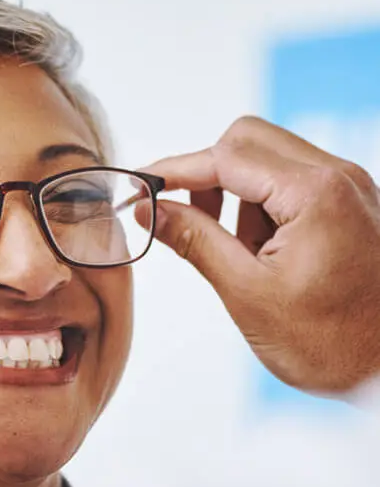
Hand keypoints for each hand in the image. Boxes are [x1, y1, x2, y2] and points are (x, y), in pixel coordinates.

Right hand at [141, 117, 379, 394]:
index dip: (173, 171)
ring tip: (237, 253)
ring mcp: (348, 188)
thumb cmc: (333, 345)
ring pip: (267, 158)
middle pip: (246, 141)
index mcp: (315, 193)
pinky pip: (290, 182)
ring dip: (235, 193)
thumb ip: (195, 240)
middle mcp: (337, 177)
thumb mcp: (248, 293)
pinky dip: (261, 206)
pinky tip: (263, 254)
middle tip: (182, 218)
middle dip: (206, 175)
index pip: (224, 156)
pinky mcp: (350, 204)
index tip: (138, 189)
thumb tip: (150, 210)